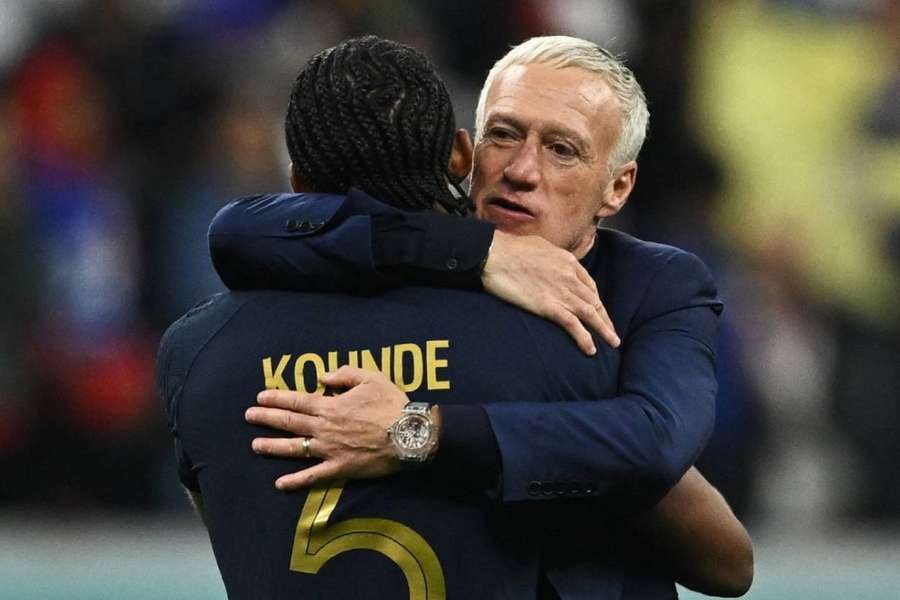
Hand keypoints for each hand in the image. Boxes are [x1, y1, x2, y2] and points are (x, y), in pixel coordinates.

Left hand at [245, 366, 409, 489]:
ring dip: (272, 446)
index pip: (296, 400)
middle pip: (289, 422)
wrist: (410, 435)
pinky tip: (280, 484)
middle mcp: (324, 428)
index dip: (276, 398)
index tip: (260, 397)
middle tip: (248, 416)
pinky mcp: (340, 468)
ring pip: (295, 448)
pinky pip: (313, 476)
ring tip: (255, 445)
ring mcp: (329, 450)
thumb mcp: (371, 378)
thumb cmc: (392, 404)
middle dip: (266, 418)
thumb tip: (323, 377)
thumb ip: (345, 374)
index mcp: (330, 405)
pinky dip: (296, 481)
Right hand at [481, 230, 619, 353]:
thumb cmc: (510, 249)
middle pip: (593, 301)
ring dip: (604, 330)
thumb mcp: (539, 245)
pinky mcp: (549, 306)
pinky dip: (584, 338)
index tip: (599, 311)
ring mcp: (561, 292)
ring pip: (590, 314)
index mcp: (568, 261)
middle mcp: (570, 276)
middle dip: (605, 318)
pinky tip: (591, 349)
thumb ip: (551, 257)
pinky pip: (573, 325)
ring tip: (612, 342)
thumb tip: (550, 262)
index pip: (589, 284)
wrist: (495, 254)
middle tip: (612, 332)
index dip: (596, 300)